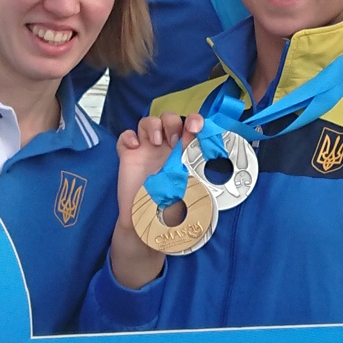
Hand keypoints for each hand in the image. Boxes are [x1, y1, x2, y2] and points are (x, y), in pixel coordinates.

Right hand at [110, 113, 202, 288]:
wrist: (145, 224)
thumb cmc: (170, 209)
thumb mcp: (191, 192)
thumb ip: (200, 178)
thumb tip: (218, 167)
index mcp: (184, 153)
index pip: (190, 127)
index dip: (194, 121)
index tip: (196, 127)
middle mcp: (166, 148)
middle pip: (168, 119)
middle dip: (172, 123)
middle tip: (174, 140)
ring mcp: (146, 150)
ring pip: (148, 122)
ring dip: (153, 125)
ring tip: (156, 142)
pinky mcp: (128, 156)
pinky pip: (125, 136)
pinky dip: (128, 136)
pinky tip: (133, 148)